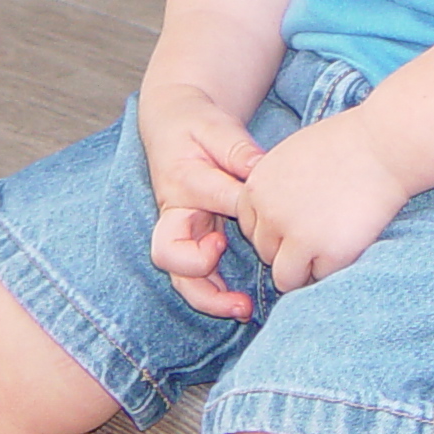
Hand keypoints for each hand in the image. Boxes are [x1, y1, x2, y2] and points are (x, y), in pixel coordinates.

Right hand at [138, 82, 265, 318]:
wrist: (174, 124)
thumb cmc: (197, 125)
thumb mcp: (216, 126)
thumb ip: (238, 148)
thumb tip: (263, 167)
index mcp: (182, 179)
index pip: (208, 197)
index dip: (234, 204)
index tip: (254, 211)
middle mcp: (176, 212)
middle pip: (171, 254)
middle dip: (198, 270)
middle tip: (231, 270)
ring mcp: (183, 231)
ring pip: (182, 276)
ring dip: (210, 296)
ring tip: (243, 309)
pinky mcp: (194, 241)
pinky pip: (198, 276)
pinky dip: (218, 293)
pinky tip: (245, 305)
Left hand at [236, 108, 410, 291]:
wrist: (384, 146)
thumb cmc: (346, 144)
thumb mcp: (292, 157)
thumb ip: (276, 189)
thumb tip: (274, 221)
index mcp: (257, 187)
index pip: (251, 228)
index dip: (275, 229)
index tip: (298, 223)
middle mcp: (269, 214)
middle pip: (267, 253)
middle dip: (290, 249)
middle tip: (322, 233)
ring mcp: (297, 236)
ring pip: (286, 277)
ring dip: (307, 268)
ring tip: (332, 246)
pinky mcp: (328, 254)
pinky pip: (321, 278)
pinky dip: (334, 267)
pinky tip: (349, 242)